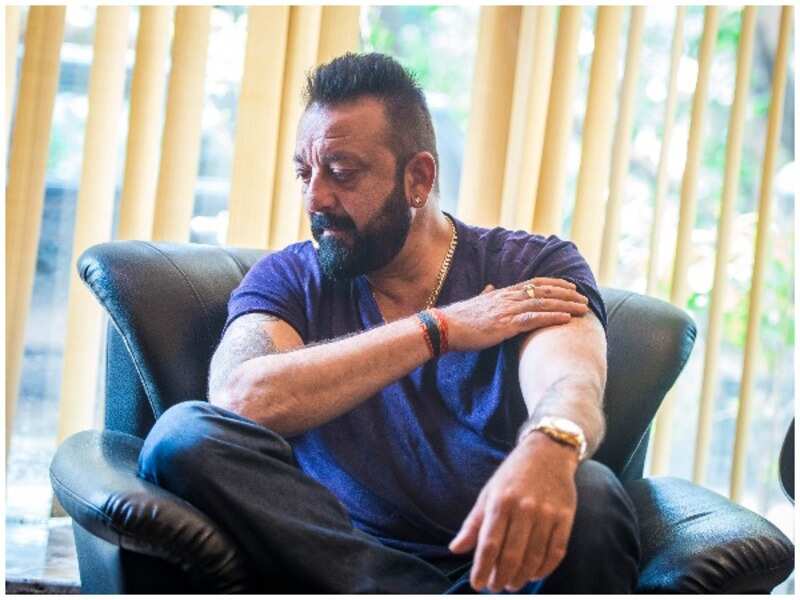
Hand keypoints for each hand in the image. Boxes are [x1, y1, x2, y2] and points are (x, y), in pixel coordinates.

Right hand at [441, 278, 588, 351]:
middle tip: (584, 299)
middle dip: (567, 295)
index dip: (555, 284)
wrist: (444, 327)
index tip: (571, 287)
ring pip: (543, 303)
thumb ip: (487, 294)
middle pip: (544, 291)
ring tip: (582, 309)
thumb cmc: (459, 318)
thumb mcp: (476, 302)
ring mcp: (508, 310)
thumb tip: (490, 286)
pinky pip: (533, 319)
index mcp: (503, 293)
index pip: (535, 283)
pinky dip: (552, 317)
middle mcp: (508, 298)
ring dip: (565, 306)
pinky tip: (566, 319)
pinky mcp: (505, 325)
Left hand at [449, 432, 578, 591]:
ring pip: (534, 557)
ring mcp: (547, 514)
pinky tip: (534, 574)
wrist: (548, 452)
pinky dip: (545, 568)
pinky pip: (556, 551)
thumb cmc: (513, 474)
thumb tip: (455, 549)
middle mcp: (524, 508)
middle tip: (495, 587)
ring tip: (512, 584)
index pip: (489, 544)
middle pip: (512, 555)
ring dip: (522, 577)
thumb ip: (473, 523)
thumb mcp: (488, 492)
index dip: (482, 568)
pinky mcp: (565, 517)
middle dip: (501, 577)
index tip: (477, 584)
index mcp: (500, 502)